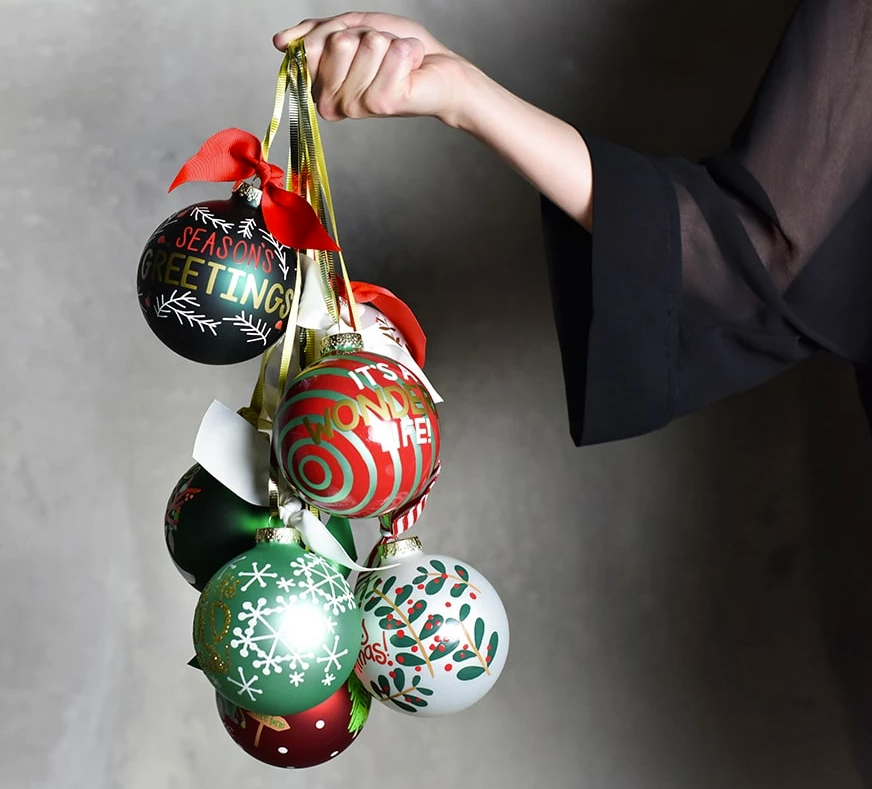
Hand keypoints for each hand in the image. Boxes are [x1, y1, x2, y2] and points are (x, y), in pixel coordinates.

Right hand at [273, 12, 471, 125]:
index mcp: (320, 86)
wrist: (438, 70)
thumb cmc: (396, 52)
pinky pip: (392, 53)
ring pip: (366, 44)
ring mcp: (357, 106)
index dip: (341, 31)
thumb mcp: (352, 30)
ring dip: (389, 43)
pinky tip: (411, 69)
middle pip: (338, 41)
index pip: (312, 43)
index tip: (359, 45)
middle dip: (367, 35)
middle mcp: (333, 102)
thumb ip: (316, 33)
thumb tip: (280, 43)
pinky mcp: (383, 103)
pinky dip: (408, 50)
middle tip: (382, 55)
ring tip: (397, 62)